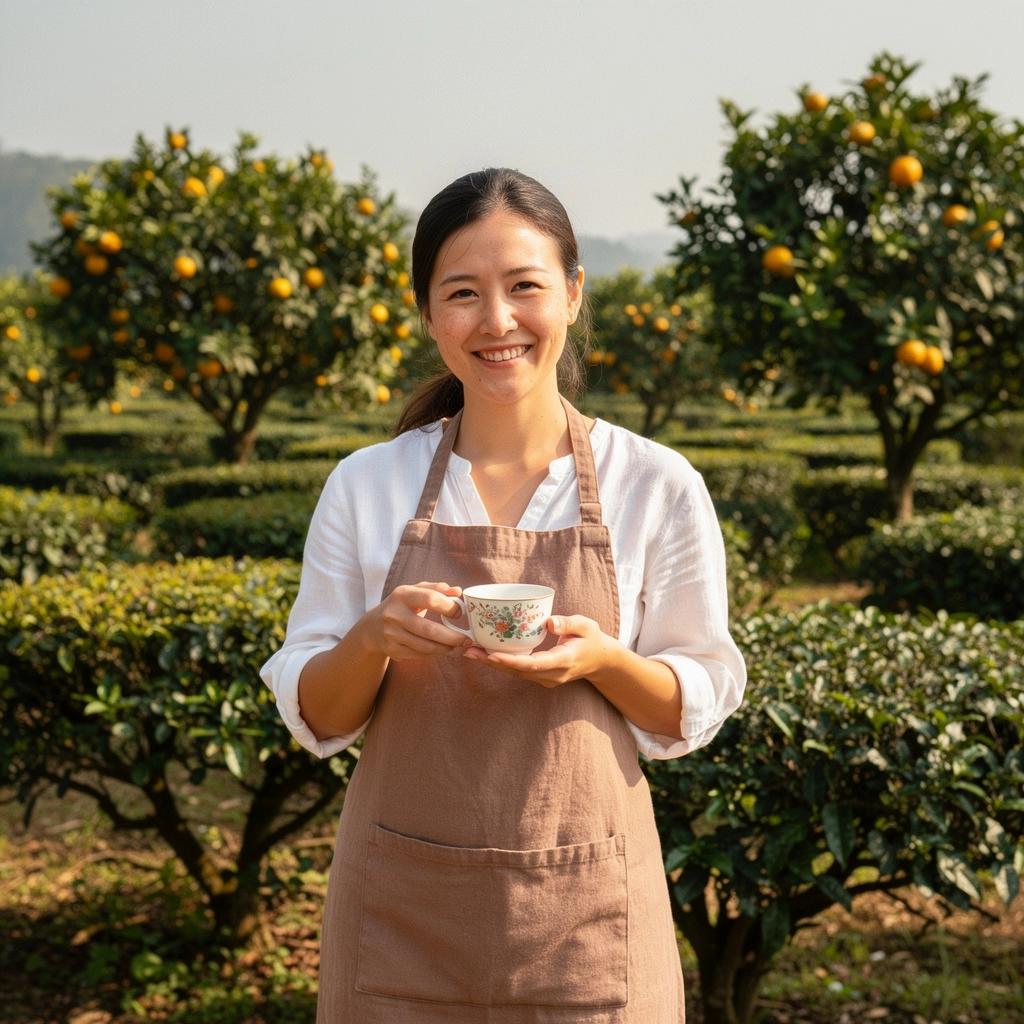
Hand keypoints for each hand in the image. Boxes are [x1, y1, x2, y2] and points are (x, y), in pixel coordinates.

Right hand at [362, 582, 468, 661]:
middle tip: (466, 639)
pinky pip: (419, 655)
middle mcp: (394, 614)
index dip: (449, 606)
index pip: (430, 599)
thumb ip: (436, 589)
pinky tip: (443, 650)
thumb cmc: (401, 605)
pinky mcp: (392, 650)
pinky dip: (434, 654)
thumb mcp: (414, 591)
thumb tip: (458, 591)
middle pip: (429, 630)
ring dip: (446, 648)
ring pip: (425, 646)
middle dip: (452, 637)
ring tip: (457, 645)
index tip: (460, 612)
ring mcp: (391, 634)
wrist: (372, 627)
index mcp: (402, 595)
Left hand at [463, 614, 621, 688]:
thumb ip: (569, 623)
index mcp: (564, 661)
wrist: (600, 661)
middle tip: (469, 650)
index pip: (534, 664)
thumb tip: (549, 622)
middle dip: (492, 662)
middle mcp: (552, 674)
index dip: (511, 661)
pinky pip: (518, 671)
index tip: (491, 654)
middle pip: (518, 671)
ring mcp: (546, 678)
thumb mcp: (586, 626)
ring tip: (469, 651)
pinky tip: (484, 653)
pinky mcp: (540, 676)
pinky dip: (501, 663)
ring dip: (492, 663)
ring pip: (515, 673)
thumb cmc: (592, 639)